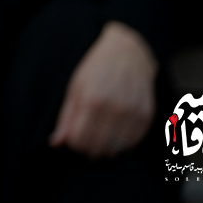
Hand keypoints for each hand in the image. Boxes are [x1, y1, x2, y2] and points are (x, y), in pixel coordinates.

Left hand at [49, 21, 156, 157]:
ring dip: (106, 150)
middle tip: (86, 142)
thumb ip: (66, 117)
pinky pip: (133, 143)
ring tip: (100, 139)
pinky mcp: (147, 116)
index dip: (74, 145)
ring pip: (116, 149)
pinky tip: (115, 136)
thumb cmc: (96, 70)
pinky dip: (122, 145)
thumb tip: (55, 143)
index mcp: (91, 100)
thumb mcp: (75, 88)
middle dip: (89, 150)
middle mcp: (114, 108)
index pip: (80, 140)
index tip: (73, 141)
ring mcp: (133, 113)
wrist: (128, 53)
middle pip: (98, 148)